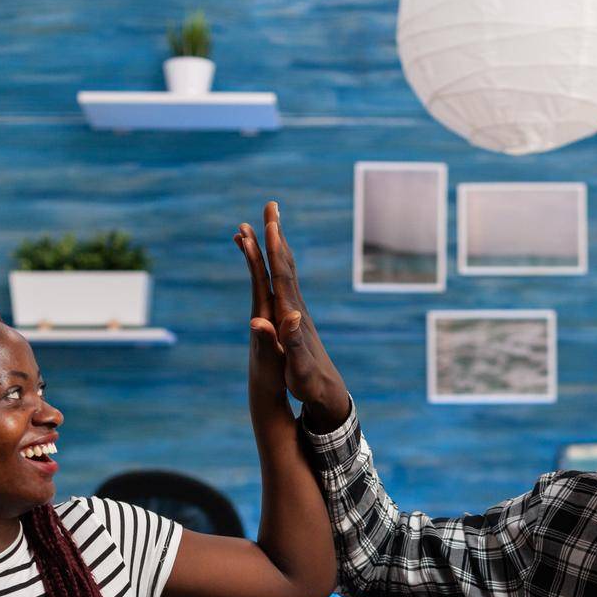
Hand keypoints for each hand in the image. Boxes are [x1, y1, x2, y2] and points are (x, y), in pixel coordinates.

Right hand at [234, 202, 349, 425]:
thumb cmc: (309, 382)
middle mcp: (296, 307)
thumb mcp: (298, 367)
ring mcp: (297, 309)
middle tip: (272, 204)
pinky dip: (276, 264)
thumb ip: (292, 343)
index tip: (271, 224)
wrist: (327, 392)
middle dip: (277, 233)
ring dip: (277, 243)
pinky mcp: (295, 316)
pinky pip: (284, 282)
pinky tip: (273, 258)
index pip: (283, 276)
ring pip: (286, 269)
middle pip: (286, 263)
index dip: (275, 251)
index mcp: (292, 315)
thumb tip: (288, 318)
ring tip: (270, 221)